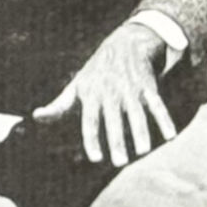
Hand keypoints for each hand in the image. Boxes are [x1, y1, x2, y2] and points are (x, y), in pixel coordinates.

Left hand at [32, 19, 175, 167]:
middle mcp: (111, 93)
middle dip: (117, 140)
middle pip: (114, 120)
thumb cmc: (95, 72)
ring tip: (143, 151)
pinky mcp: (148, 86)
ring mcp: (130, 89)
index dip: (92, 138)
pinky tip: (170, 136)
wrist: (124, 44)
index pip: (90, 120)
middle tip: (120, 162)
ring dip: (141, 132)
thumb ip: (59, 105)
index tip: (96, 158)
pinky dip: (164, 119)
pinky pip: (157, 104)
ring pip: (137, 113)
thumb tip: (35, 116)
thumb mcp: (76, 86)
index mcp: (91, 95)